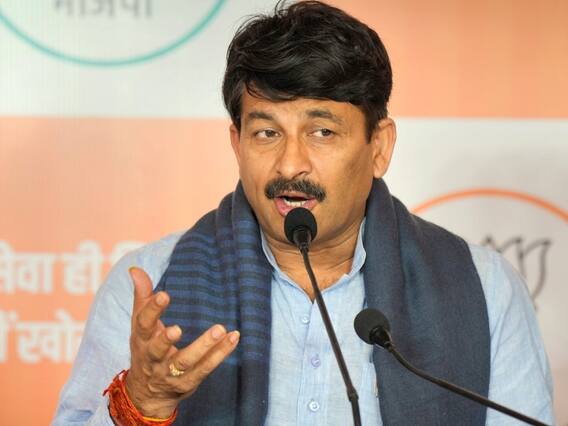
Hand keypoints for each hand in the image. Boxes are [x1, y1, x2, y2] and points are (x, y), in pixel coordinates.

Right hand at [124, 267, 239, 418]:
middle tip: (178, 328)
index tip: (164, 295)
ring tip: (220, 329)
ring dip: (203, 346)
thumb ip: (142, 296)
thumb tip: (135, 269)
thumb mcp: (140, 325)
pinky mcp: (188, 382)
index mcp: (142, 340)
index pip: (143, 324)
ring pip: (186, 362)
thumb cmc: (146, 349)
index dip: (152, 310)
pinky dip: (220, 354)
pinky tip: (233, 338)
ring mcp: (170, 373)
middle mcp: (153, 359)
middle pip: (157, 349)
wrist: (147, 394)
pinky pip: (205, 368)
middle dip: (166, 340)